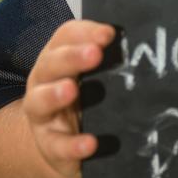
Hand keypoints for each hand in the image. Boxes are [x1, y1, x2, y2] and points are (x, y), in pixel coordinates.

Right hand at [23, 19, 114, 177]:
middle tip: (94, 54)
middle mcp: (43, 81)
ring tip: (71, 90)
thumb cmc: (83, 98)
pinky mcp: (48, 146)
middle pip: (51, 64)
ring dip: (54, 94)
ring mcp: (41, 114)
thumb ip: (107, 60)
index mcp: (57, 57)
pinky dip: (73, 145)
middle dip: (71, 57)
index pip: (66, 36)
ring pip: (39, 101)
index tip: (109, 34)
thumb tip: (137, 45)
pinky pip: (57, 145)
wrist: (62, 146)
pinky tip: (90, 144)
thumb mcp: (91, 75)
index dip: (86, 32)